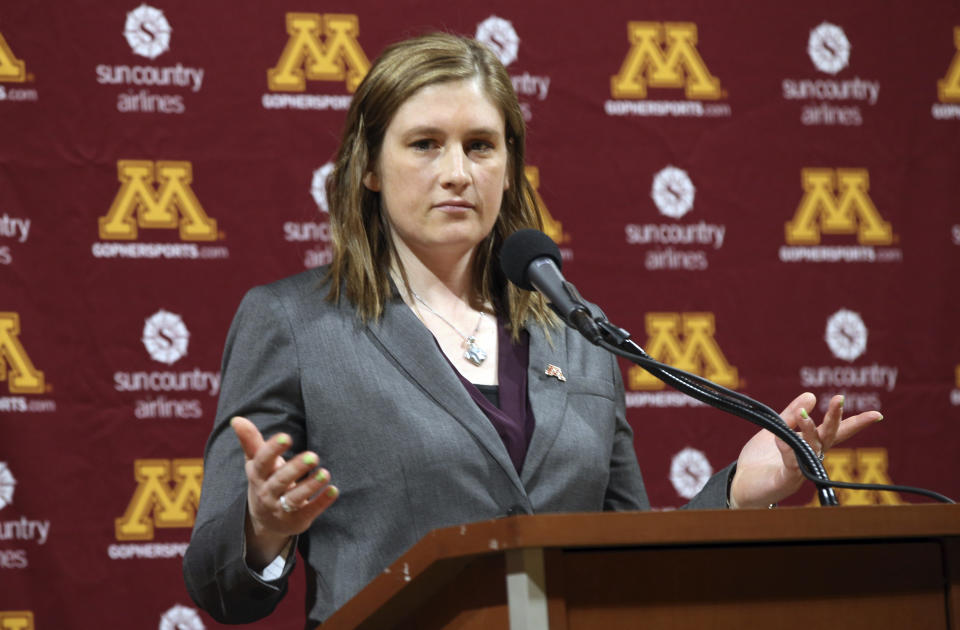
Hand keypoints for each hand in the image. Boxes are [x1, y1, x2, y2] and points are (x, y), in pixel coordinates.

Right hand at [231, 416, 338, 567]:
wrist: (265, 521)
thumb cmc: (265, 481)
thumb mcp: (256, 463)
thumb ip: (250, 441)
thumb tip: (237, 418)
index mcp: (258, 475)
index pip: (262, 462)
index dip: (272, 449)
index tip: (286, 436)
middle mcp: (267, 493)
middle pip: (280, 480)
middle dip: (296, 468)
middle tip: (314, 456)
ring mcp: (281, 508)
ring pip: (294, 498)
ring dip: (310, 486)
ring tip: (325, 473)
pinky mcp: (297, 520)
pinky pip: (310, 511)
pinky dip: (322, 501)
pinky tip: (334, 490)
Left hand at [729, 393, 881, 508]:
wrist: (741, 484)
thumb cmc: (761, 460)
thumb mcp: (775, 430)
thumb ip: (791, 414)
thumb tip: (812, 396)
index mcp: (808, 445)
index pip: (835, 432)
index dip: (854, 423)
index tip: (877, 414)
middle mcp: (809, 457)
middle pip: (828, 437)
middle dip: (834, 419)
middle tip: (838, 399)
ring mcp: (800, 470)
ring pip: (811, 450)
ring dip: (808, 432)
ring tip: (802, 415)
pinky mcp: (785, 480)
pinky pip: (791, 463)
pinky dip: (787, 449)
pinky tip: (780, 438)